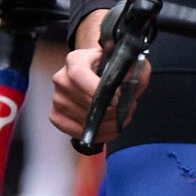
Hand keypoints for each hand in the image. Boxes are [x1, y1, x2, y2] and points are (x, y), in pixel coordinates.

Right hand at [51, 10, 148, 144]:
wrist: (92, 74)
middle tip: (128, 110)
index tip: (117, 100)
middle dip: (112, 112)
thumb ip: (137, 68)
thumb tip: (139, 76)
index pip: (79, 75)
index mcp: (75, 60)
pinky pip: (77, 132)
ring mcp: (57, 99)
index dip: (97, 89)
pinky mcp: (56, 116)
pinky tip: (109, 129)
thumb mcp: (124, 64)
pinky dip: (98, 135)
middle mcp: (61, 78)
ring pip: (84, 120)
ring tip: (120, 117)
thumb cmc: (107, 69)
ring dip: (108, 124)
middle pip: (86, 102)